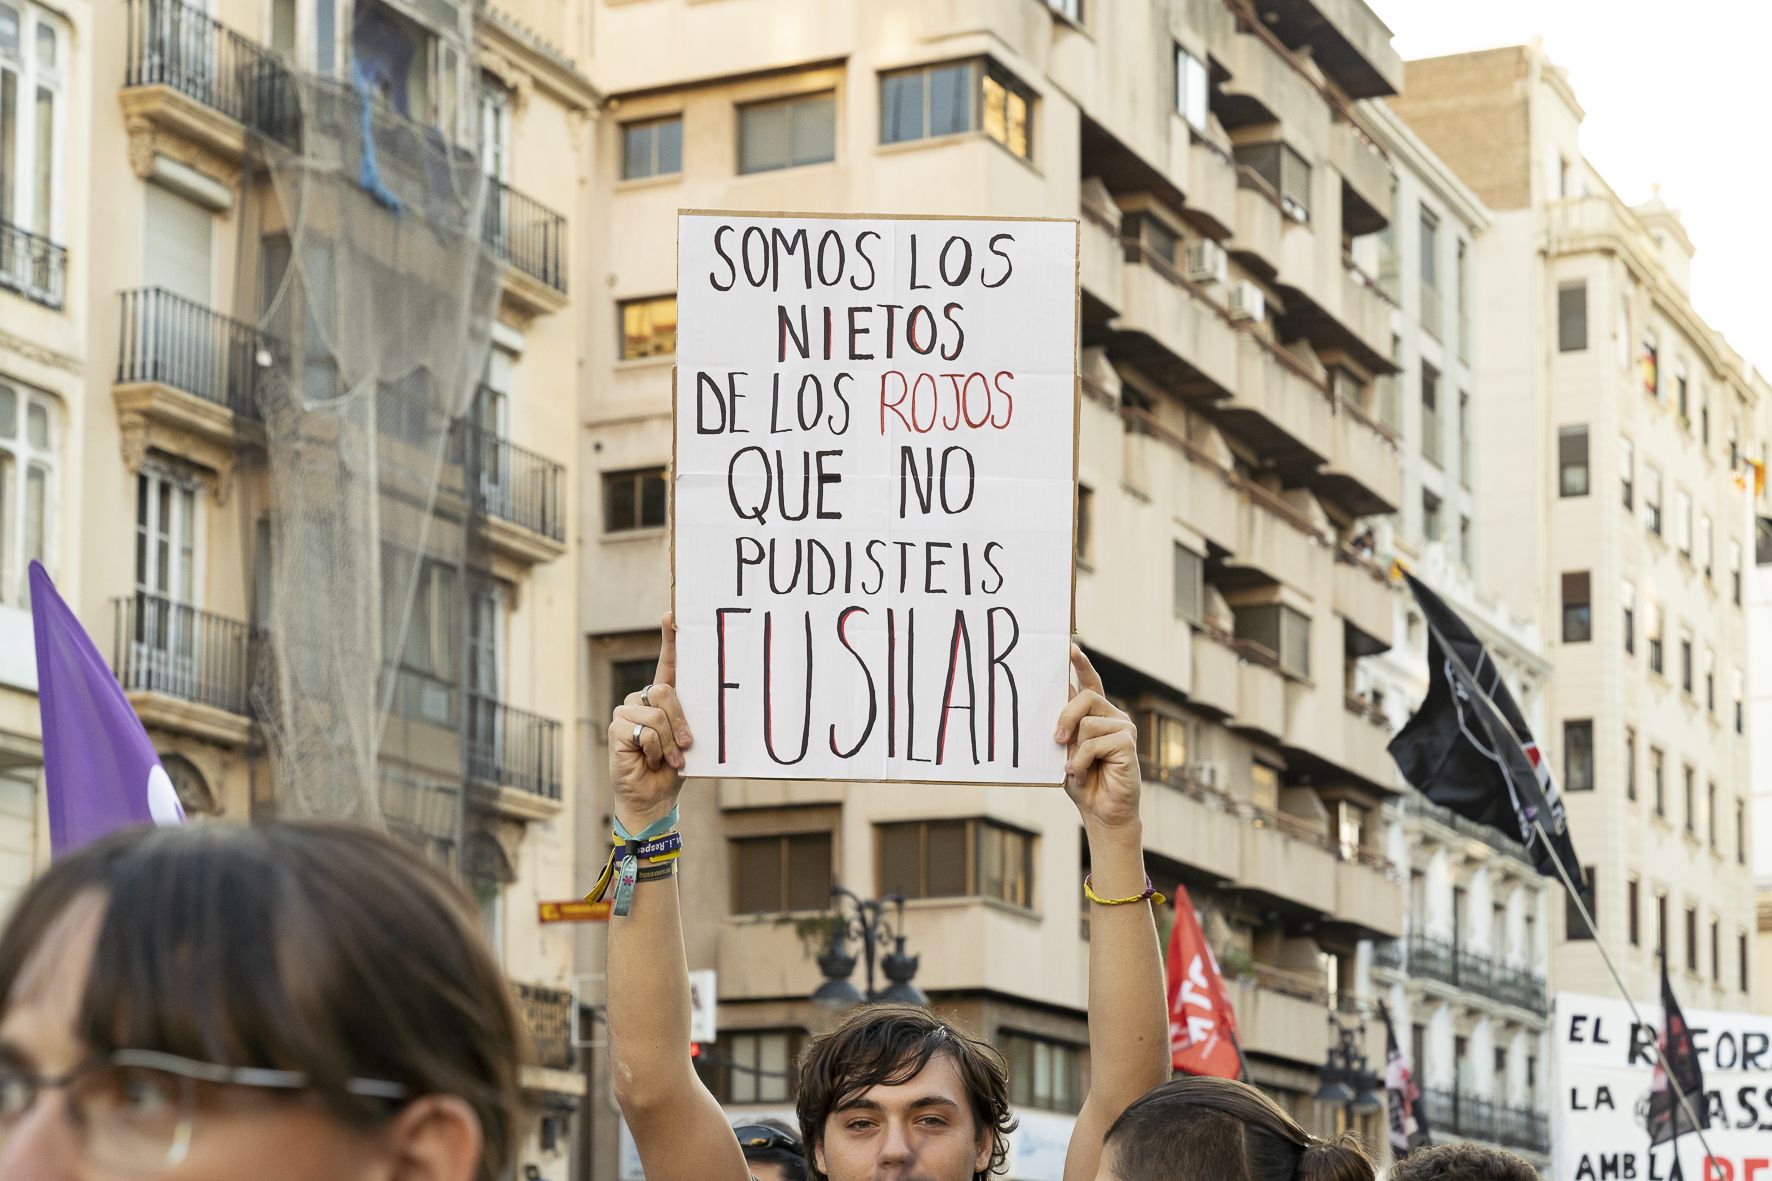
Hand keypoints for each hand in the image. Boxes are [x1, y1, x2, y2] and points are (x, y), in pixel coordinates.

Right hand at [609, 612, 693, 832]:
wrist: (654, 797)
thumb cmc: (674, 768)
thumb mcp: (687, 740)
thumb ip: (688, 719)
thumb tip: (705, 707)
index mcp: (662, 699)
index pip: (667, 663)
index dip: (669, 638)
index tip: (672, 614)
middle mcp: (642, 700)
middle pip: (664, 692)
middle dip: (680, 722)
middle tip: (686, 746)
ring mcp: (626, 713)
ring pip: (656, 715)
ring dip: (668, 744)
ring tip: (666, 760)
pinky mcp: (616, 728)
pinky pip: (644, 732)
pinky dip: (654, 751)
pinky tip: (648, 761)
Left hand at [1054, 645, 1141, 832]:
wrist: (1101, 811)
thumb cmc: (1083, 780)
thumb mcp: (1066, 749)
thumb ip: (1065, 723)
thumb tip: (1061, 690)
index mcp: (1097, 716)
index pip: (1090, 684)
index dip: (1081, 665)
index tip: (1070, 647)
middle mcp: (1113, 717)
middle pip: (1085, 697)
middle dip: (1064, 717)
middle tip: (1056, 741)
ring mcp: (1123, 728)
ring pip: (1087, 722)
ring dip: (1074, 750)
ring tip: (1076, 768)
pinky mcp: (1128, 743)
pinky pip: (1093, 743)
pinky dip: (1082, 761)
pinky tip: (1084, 773)